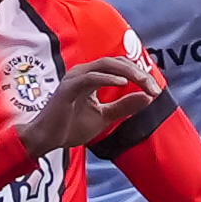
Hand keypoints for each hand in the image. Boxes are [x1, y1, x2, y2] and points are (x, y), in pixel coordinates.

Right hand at [16, 54, 154, 157]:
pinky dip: (108, 78)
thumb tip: (148, 97)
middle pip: (116, 62)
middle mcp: (83, 72)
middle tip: (154, 88)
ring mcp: (75, 78)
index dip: (139, 75)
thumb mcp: (104, 116)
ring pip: (106, 65)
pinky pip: (91, 78)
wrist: (46, 139)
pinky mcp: (69, 88)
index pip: (120, 67)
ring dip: (128, 73)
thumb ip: (124, 106)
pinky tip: (123, 84)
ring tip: (144, 84)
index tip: (155, 91)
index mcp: (91, 76)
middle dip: (138, 73)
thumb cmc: (70, 126)